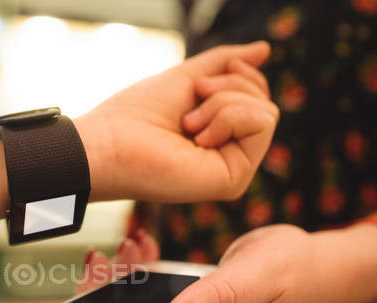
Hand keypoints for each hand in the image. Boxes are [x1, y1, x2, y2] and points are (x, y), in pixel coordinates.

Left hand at [75, 41, 278, 202]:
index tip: (198, 84)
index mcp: (218, 133)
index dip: (235, 73)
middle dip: (227, 87)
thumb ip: (225, 63)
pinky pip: (261, 124)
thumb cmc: (138, 113)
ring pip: (266, 112)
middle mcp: (228, 153)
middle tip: (188, 108)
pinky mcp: (234, 180)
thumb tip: (264, 49)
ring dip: (223, 103)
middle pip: (264, 101)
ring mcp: (232, 169)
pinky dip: (228, 116)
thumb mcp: (189, 77)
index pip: (256, 94)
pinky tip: (197, 137)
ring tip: (187, 124)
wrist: (110, 142)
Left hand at [79, 224, 376, 302]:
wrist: (320, 269)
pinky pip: (153, 302)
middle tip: (108, 253)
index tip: (95, 279)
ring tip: (132, 242)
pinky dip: (142, 274)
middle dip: (108, 292)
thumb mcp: (257, 278)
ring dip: (125, 278)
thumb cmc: (294, 269)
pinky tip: (143, 248)